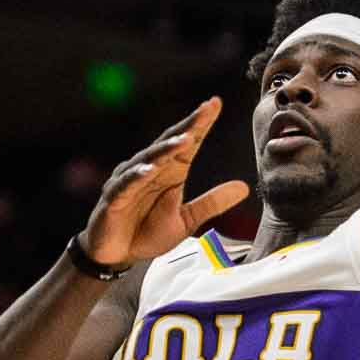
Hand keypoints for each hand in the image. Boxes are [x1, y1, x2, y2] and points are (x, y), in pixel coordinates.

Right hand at [80, 99, 249, 267]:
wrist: (117, 255)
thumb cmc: (146, 232)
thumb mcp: (186, 219)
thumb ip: (212, 202)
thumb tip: (245, 188)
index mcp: (170, 173)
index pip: (187, 144)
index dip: (200, 124)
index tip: (215, 104)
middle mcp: (150, 170)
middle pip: (170, 143)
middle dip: (188, 126)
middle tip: (206, 108)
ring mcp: (130, 182)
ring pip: (149, 159)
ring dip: (166, 148)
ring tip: (185, 139)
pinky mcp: (114, 198)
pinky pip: (127, 184)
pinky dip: (137, 175)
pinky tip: (149, 169)